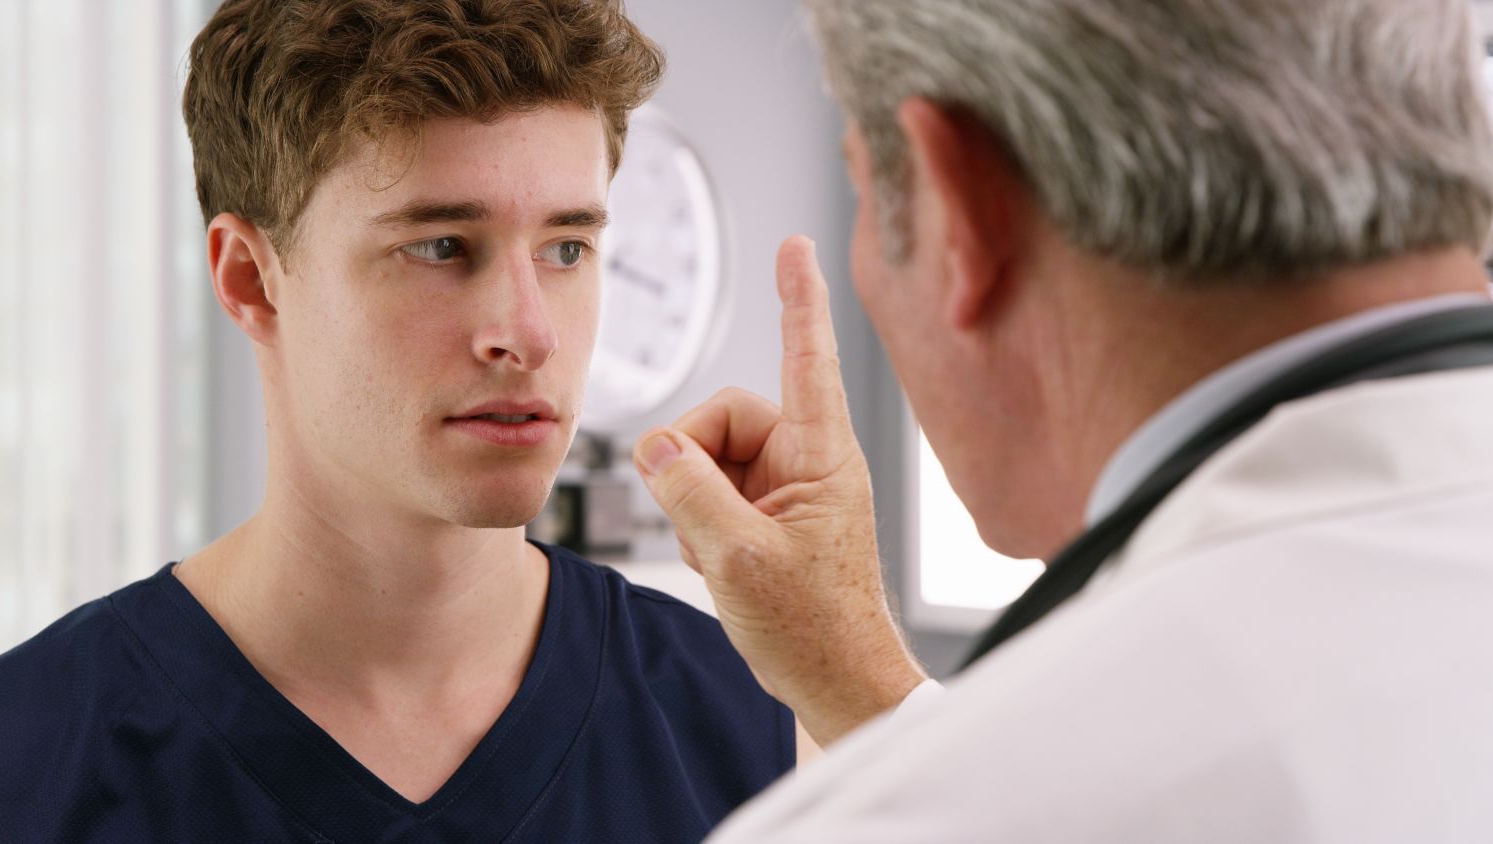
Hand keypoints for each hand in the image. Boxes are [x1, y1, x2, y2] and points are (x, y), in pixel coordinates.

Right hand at [633, 236, 926, 746]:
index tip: (795, 244)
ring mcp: (787, 487)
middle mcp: (807, 459)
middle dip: (692, 465)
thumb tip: (656, 446)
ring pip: (708, 457)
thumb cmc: (814, 627)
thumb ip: (689, 490)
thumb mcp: (737, 557)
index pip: (807, 357)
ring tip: (719, 557)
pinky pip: (712, 491)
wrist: (836, 681)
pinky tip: (720, 564)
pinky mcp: (769, 512)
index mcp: (822, 455)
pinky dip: (701, 526)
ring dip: (695, 506)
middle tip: (696, 522)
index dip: (798, 297)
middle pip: (722, 417)